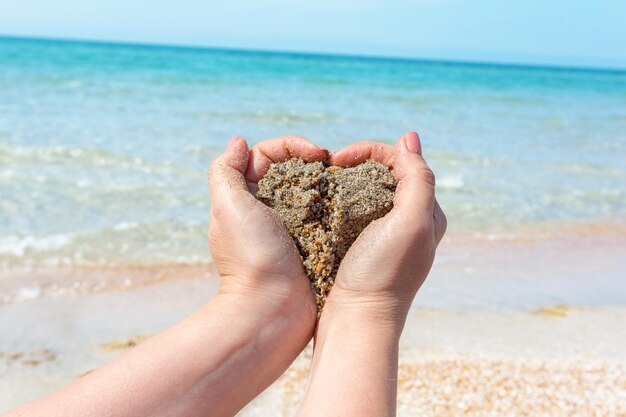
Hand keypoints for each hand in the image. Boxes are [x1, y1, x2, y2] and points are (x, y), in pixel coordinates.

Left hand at [208, 135, 327, 321]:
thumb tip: (238, 141)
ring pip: (311, 191)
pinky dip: (335, 206)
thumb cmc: (251, 257)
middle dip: (313, 161)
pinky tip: (348, 206)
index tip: (317, 153)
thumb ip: (227, 170)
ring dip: (327, 182)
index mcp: (245, 196)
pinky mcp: (311, 244)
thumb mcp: (228, 207)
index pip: (269, 153)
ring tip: (344, 183)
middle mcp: (266, 209)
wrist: (273, 309)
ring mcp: (290, 228)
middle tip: (334, 165)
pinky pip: (325, 216)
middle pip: (291, 169)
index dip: (293, 145)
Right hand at [325, 131, 446, 328]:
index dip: (370, 151)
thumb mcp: (410, 222)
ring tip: (325, 183)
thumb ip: (417, 179)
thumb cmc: (383, 273)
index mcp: (428, 213)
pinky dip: (339, 201)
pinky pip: (354, 213)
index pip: (402, 162)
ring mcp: (386, 236)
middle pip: (385, 174)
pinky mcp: (364, 248)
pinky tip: (324, 206)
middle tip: (330, 168)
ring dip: (346, 181)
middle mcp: (410, 222)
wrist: (356, 321)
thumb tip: (411, 138)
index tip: (338, 159)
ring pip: (368, 192)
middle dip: (357, 164)